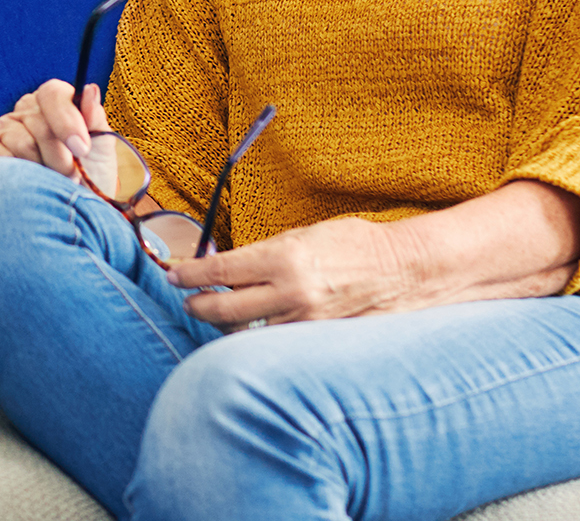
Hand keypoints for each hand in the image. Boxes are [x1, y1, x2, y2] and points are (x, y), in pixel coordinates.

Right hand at [0, 78, 107, 177]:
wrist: (75, 209)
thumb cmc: (90, 175)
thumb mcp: (102, 146)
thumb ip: (94, 116)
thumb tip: (90, 90)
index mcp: (54, 101)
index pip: (52, 94)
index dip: (67, 121)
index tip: (81, 149)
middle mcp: (26, 110)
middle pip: (39, 124)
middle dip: (61, 156)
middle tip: (70, 175)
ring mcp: (5, 129)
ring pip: (22, 144)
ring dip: (43, 170)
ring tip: (52, 181)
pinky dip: (18, 176)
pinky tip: (29, 183)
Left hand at [165, 216, 426, 328]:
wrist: (405, 271)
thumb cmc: (355, 245)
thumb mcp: (303, 235)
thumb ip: (263, 254)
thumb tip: (226, 265)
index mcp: (284, 258)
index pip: (220, 270)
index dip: (189, 274)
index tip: (174, 274)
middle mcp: (291, 293)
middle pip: (222, 309)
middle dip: (197, 304)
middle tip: (187, 299)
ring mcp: (306, 322)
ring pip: (245, 333)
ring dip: (223, 325)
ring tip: (214, 314)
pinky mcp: (318, 341)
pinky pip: (275, 344)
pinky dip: (256, 338)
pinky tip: (248, 331)